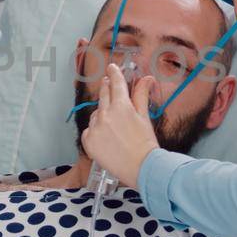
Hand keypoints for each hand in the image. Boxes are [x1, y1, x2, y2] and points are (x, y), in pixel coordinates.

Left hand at [79, 63, 159, 188]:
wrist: (141, 168)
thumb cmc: (146, 144)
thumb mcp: (144, 117)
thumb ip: (141, 95)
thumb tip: (147, 78)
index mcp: (122, 106)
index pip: (116, 83)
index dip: (114, 73)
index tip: (111, 67)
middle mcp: (106, 115)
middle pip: (103, 95)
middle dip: (106, 88)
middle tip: (108, 84)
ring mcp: (95, 128)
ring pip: (96, 114)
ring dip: (102, 114)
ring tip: (114, 126)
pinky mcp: (89, 141)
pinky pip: (89, 130)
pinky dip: (95, 131)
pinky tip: (106, 138)